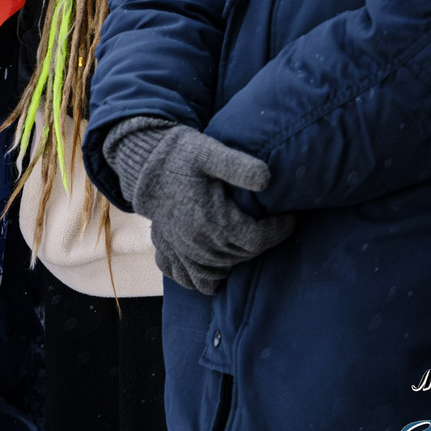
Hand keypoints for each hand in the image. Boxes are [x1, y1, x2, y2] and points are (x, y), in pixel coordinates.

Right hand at [108, 121, 296, 294]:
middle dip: (259, 242)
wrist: (143, 160)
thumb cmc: (181, 155)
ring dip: (233, 263)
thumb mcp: (210, 152)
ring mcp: (180, 251)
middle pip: (242, 257)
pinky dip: (202, 277)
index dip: (279, 230)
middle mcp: (197, 243)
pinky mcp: (167, 251)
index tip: (288, 215)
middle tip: (265, 222)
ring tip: (242, 241)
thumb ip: (239, 166)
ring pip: (217, 274)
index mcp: (213, 222)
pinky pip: (187, 278)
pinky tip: (213, 264)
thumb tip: (268, 179)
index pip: (259, 240)